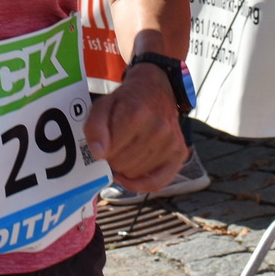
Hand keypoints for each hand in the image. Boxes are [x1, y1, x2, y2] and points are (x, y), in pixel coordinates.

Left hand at [85, 63, 187, 191]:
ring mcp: (171, 142)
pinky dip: (140, 185)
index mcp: (137, 114)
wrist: (155, 90)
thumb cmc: (126, 100)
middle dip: (113, 158)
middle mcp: (158, 129)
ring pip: (136, 173)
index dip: (102, 149)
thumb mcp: (103, 105)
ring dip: (126, 167)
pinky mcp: (179, 152)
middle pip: (122, 164)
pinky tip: (128, 179)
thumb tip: (98, 153)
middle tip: (116, 145)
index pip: (109, 151)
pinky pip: (157, 182)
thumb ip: (95, 127)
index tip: (104, 141)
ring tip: (126, 151)